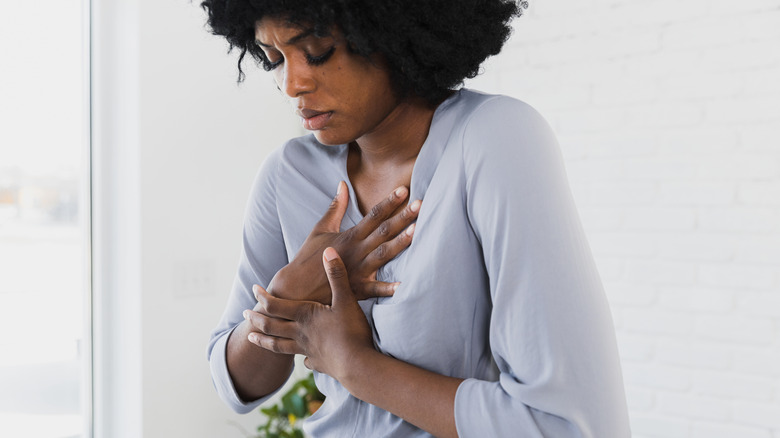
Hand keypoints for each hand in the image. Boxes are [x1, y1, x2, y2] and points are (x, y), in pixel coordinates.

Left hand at [244, 247, 374, 380]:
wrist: (358, 365)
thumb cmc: (351, 331)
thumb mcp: (346, 299)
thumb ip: (336, 275)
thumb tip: (328, 250)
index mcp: (304, 315)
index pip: (275, 305)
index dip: (262, 296)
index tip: (254, 289)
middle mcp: (300, 333)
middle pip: (271, 326)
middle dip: (256, 319)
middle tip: (244, 314)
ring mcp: (307, 350)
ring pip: (278, 346)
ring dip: (263, 341)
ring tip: (251, 338)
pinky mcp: (319, 363)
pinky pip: (306, 360)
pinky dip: (301, 358)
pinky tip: (302, 360)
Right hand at [269, 181, 419, 303]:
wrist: (294, 288)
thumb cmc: (308, 257)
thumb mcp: (320, 229)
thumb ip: (335, 207)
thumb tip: (343, 184)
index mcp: (349, 236)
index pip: (373, 215)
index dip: (389, 202)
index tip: (404, 189)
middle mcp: (355, 251)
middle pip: (383, 232)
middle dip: (402, 217)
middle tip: (421, 204)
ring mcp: (357, 270)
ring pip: (383, 255)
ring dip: (400, 243)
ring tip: (418, 231)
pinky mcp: (356, 290)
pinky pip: (374, 290)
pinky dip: (388, 289)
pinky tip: (404, 285)